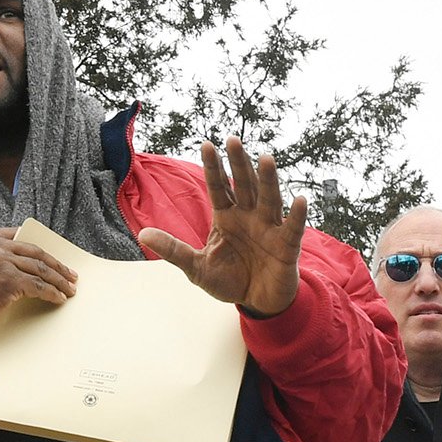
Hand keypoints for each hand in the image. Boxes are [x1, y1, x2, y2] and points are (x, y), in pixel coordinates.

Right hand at [0, 227, 77, 336]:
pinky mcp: (8, 280)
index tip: (52, 259)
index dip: (41, 250)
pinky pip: (38, 286)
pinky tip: (57, 299)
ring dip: (59, 281)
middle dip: (56, 265)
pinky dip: (52, 293)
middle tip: (69, 275)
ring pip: (41, 269)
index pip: (21, 238)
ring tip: (68, 289)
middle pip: (35, 253)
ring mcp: (1, 261)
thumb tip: (16, 267)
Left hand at [137, 137, 305, 316]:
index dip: (213, 168)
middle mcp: (249, 216)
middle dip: (239, 164)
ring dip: (268, 180)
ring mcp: (269, 229)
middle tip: (233, 139)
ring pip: (269, 199)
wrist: (255, 302)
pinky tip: (299, 200)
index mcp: (226, 217)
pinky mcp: (287, 246)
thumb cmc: (228, 280)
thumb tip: (142, 235)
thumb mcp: (195, 267)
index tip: (206, 144)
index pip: (218, 188)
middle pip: (243, 186)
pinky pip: (292, 228)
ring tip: (266, 158)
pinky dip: (297, 216)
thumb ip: (173, 250)